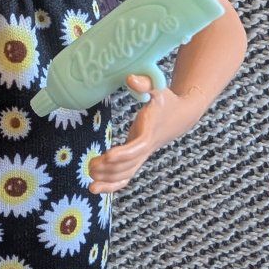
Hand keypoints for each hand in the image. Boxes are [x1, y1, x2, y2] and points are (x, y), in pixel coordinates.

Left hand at [86, 73, 182, 193]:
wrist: (179, 117)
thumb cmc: (166, 101)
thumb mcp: (158, 88)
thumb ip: (145, 84)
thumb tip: (130, 78)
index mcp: (149, 132)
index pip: (137, 147)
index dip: (123, 153)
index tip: (107, 156)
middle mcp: (146, 148)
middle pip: (129, 165)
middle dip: (110, 168)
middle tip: (90, 165)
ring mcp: (141, 155)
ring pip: (126, 174)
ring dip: (108, 179)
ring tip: (89, 177)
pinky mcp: (136, 158)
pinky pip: (125, 176)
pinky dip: (112, 185)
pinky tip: (95, 189)